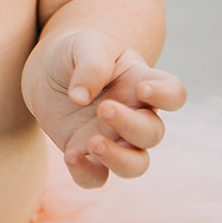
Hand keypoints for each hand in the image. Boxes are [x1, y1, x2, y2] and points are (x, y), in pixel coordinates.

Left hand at [23, 29, 186, 188]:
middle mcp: (135, 115)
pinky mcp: (88, 154)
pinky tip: (71, 155)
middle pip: (153, 133)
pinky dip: (86, 173)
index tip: (143, 90)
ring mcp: (114, 138)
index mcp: (142, 82)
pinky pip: (96, 177)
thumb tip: (80, 97)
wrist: (48, 69)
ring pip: (136, 165)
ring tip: (93, 143)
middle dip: (131, 125)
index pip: (174, 93)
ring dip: (119, 159)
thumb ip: (91, 65)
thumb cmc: (77, 52)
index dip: (167, 96)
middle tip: (104, 108)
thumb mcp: (85, 45)